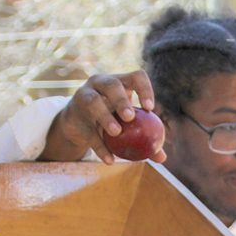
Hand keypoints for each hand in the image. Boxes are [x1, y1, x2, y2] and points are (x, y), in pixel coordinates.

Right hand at [41, 71, 161, 164]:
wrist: (78, 124)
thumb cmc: (111, 120)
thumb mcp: (127, 125)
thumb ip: (145, 137)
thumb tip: (162, 157)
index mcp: (120, 82)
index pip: (136, 76)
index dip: (145, 89)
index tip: (150, 108)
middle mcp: (100, 83)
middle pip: (112, 84)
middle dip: (121, 99)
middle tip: (130, 117)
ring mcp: (84, 95)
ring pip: (93, 101)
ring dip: (105, 116)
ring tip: (117, 132)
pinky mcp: (74, 113)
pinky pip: (86, 129)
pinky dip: (98, 145)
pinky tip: (109, 159)